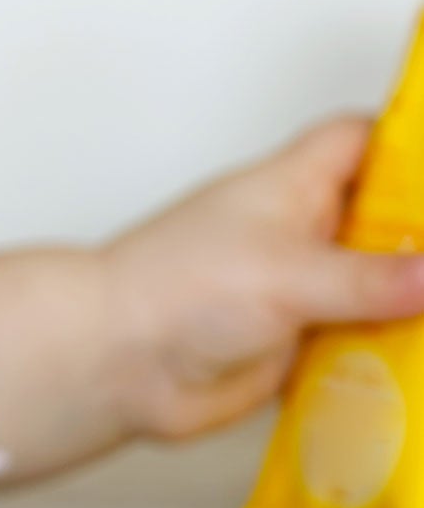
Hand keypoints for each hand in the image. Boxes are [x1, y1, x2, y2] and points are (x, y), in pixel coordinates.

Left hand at [0, 116, 423, 484]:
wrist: (114, 364)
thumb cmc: (171, 291)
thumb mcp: (289, 274)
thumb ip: (373, 277)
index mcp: (291, 187)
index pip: (360, 140)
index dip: (410, 144)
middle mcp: (299, 234)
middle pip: (385, 217)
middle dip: (423, 235)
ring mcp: (300, 290)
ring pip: (381, 285)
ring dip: (416, 302)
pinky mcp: (296, 343)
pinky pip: (362, 341)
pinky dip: (394, 350)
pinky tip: (421, 367)